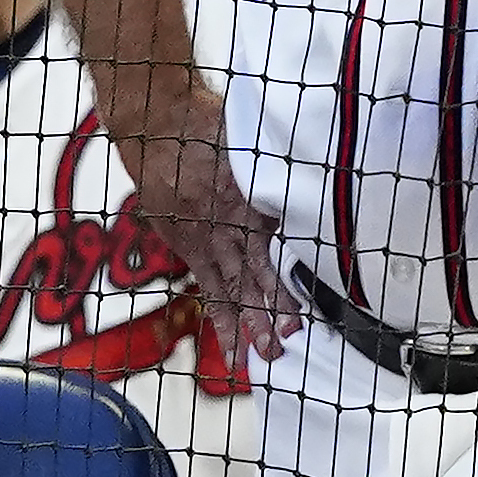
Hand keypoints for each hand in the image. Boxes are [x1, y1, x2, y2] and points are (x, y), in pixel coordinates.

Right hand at [121, 87, 300, 366]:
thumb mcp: (250, 141)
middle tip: (291, 340)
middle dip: (272, 307)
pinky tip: (232, 349)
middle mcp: (225, 222)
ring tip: (267, 356)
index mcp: (246, 195)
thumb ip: (277, 172)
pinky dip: (221, 320)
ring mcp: (203, 237)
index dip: (290, 271)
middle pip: (253, 271)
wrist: (156, 120)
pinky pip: (207, 289)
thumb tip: (320, 184)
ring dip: (249, 323)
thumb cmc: (211, 123)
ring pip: (230, 287)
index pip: (276, 242)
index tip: (309, 297)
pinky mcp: (186, 245)